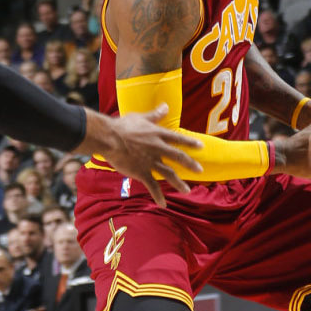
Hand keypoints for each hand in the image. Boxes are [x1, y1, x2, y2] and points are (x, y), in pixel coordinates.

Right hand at [87, 106, 202, 207]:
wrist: (108, 138)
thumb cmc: (122, 126)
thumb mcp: (140, 117)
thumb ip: (155, 114)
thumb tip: (166, 106)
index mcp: (158, 134)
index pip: (178, 139)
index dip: (190, 143)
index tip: (201, 146)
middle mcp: (158, 148)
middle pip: (178, 157)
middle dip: (190, 164)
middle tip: (200, 170)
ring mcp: (150, 161)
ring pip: (169, 174)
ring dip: (179, 183)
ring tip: (187, 191)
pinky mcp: (141, 172)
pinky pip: (152, 186)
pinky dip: (158, 196)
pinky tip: (163, 204)